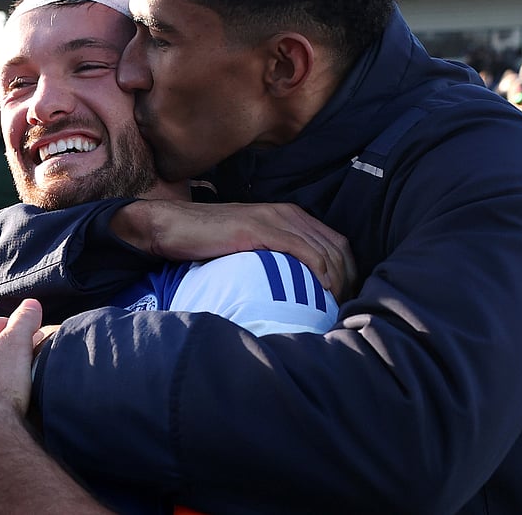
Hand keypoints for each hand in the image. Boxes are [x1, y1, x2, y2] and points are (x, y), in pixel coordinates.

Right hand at [113, 200, 355, 298]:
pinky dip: (317, 269)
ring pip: (324, 250)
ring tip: (334, 307)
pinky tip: (321, 288)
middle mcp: (288, 213)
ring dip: (336, 281)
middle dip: (349, 280)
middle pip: (337, 248)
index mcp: (290, 215)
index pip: (336, 242)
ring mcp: (274, 219)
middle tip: (345, 309)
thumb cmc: (208, 241)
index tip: (347, 299)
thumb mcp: (250, 245)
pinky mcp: (258, 229)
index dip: (350, 271)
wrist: (172, 226)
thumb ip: (274, 255)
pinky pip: (300, 249)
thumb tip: (294, 288)